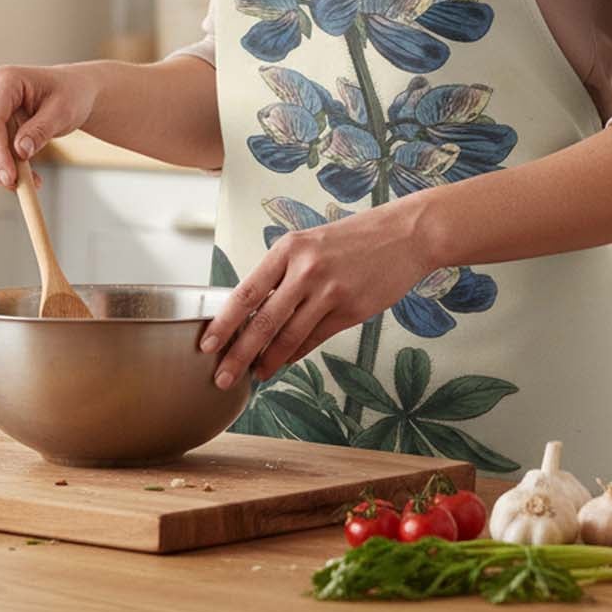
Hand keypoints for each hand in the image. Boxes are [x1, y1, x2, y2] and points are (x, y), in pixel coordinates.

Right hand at [0, 64, 97, 188]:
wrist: (69, 91)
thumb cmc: (69, 94)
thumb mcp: (63, 111)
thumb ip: (41, 129)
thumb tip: (21, 151)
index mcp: (4, 80)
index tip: (10, 178)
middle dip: (1, 167)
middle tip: (27, 186)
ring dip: (3, 171)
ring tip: (35, 180)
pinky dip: (1, 170)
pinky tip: (26, 176)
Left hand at [199, 203, 428, 388]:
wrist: (404, 234)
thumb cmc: (354, 238)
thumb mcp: (311, 244)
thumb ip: (284, 274)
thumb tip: (254, 312)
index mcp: (290, 248)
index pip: (247, 292)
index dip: (224, 322)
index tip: (207, 344)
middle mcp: (306, 269)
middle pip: (263, 322)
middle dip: (238, 354)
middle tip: (222, 376)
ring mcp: (330, 291)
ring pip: (288, 336)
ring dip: (268, 361)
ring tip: (255, 375)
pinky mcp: (350, 311)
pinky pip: (314, 339)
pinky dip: (295, 354)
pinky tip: (284, 362)